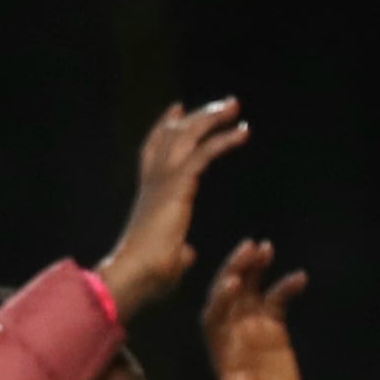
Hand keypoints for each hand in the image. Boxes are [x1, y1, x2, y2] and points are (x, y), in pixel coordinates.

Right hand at [95, 99, 251, 316]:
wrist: (136, 274)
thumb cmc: (149, 275)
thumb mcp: (169, 258)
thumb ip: (180, 251)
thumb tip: (187, 253)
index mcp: (150, 194)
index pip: (155, 150)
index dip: (166, 128)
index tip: (179, 110)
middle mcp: (154, 180)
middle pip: (174, 135)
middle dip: (199, 116)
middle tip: (225, 104)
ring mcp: (163, 180)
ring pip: (188, 136)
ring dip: (213, 118)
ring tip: (235, 106)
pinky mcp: (177, 187)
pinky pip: (204, 154)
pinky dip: (224, 140)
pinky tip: (243, 132)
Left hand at [201, 240, 310, 379]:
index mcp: (220, 351)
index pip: (214, 317)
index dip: (221, 300)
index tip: (231, 283)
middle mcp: (231, 334)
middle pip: (228, 295)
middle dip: (234, 271)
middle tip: (247, 249)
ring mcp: (252, 329)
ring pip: (249, 290)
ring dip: (253, 269)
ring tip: (265, 247)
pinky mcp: (273, 329)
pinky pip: (277, 301)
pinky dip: (285, 287)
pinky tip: (300, 277)